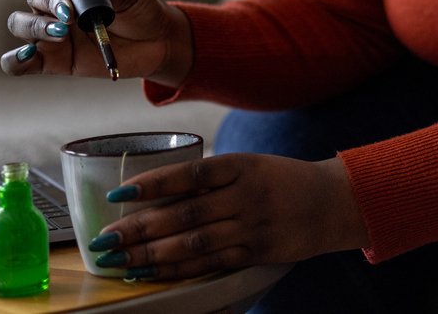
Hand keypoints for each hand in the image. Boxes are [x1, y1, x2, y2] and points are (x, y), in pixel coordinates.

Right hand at [2, 0, 193, 86]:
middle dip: (50, 2)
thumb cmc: (141, 12)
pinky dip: (15, 60)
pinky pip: (20, 63)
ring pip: (21, 24)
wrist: (158, 42)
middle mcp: (58, 7)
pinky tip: (26, 56)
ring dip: (35, 26)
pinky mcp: (54, 61)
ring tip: (61, 33)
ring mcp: (53, 34)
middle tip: (71, 15)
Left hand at [86, 154, 369, 279]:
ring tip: (119, 261)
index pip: (190, 173)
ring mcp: (252, 227)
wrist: (332, 202)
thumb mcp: (249, 165)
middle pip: (185, 213)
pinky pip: (210, 264)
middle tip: (105, 240)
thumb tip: (156, 193)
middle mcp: (245, 196)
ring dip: (152, 255)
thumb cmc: (282, 179)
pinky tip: (152, 273)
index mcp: (241, 166)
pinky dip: (178, 270)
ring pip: (194, 243)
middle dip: (139, 229)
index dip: (152, 184)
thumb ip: (210, 178)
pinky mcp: (256, 253)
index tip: (118, 193)